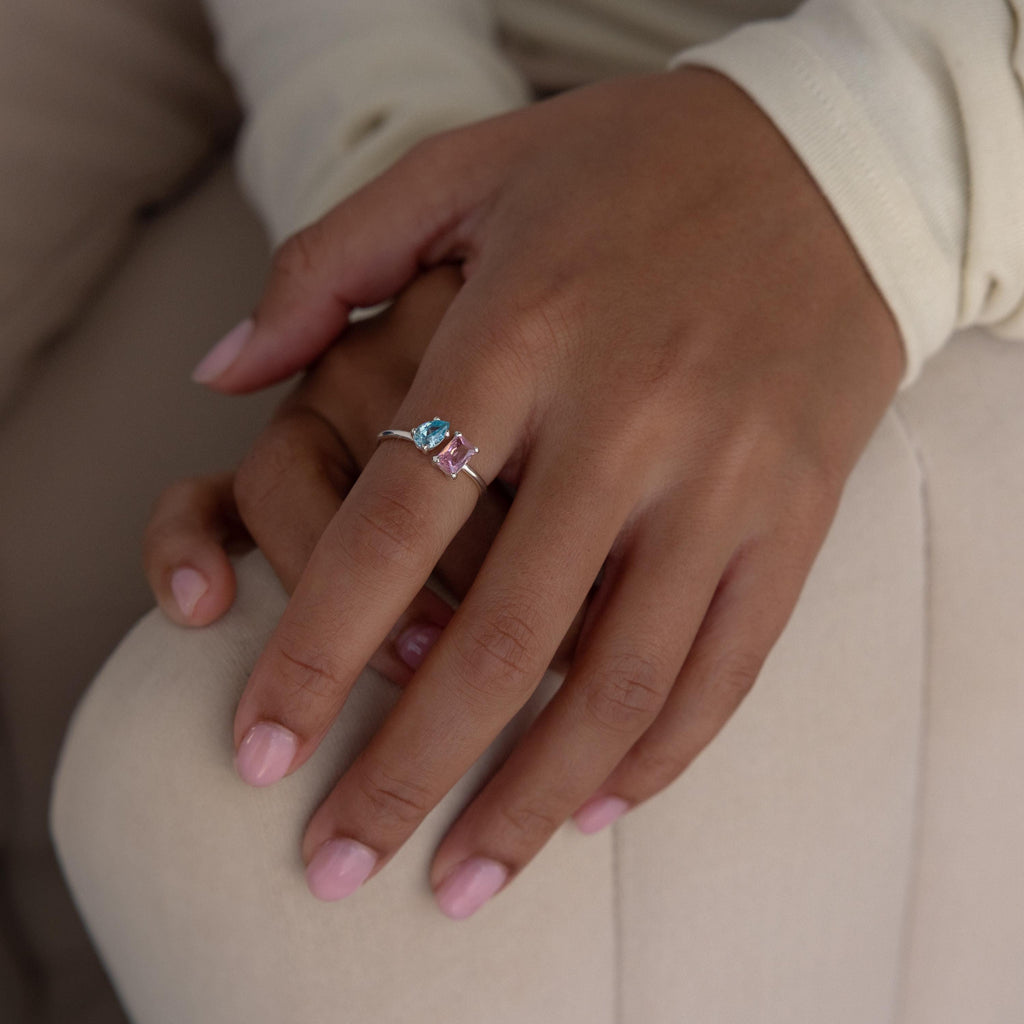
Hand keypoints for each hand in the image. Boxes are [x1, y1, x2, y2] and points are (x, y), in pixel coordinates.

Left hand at [193, 68, 903, 916]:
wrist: (828, 162)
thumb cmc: (631, 165)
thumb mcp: (471, 167)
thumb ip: (327, 261)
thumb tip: (222, 375)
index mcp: (520, 329)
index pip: (389, 525)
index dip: (313, 654)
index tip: (261, 753)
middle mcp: (623, 416)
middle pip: (494, 639)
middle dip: (403, 773)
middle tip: (338, 868)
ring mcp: (722, 474)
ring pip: (618, 682)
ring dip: (530, 801)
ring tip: (463, 884)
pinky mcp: (797, 510)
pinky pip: (729, 663)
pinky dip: (662, 753)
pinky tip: (598, 810)